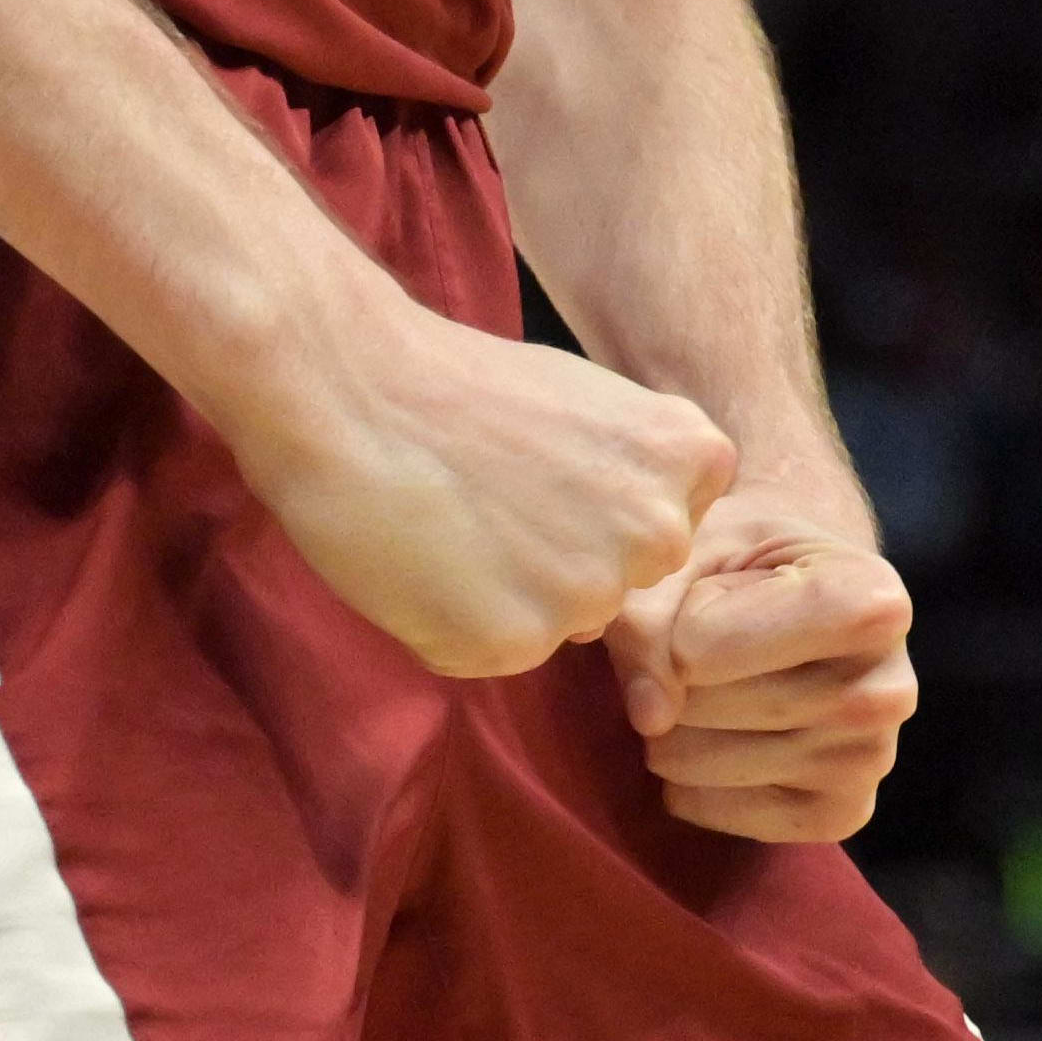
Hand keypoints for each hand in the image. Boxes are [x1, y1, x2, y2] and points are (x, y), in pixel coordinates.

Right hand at [233, 303, 730, 680]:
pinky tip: (419, 559)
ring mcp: (590, 595)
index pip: (669, 528)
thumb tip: (630, 540)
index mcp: (690, 459)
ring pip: (556, 626)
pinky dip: (448, 625)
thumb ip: (632, 476)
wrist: (351, 386)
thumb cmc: (456, 385)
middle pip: (619, 586)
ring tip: (449, 522)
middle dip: (564, 561)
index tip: (547, 474)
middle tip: (491, 501)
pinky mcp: (515, 643)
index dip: (600, 510)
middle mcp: (660, 535)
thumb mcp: (592, 403)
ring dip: (507, 599)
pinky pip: (487, 655)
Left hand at [608, 490, 920, 845]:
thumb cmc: (746, 567)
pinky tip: (728, 734)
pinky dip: (685, 776)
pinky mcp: (840, 816)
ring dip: (670, 727)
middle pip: (700, 704)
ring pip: (693, 761)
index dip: (680, 617)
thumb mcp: (693, 555)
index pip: (706, 644)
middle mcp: (889, 691)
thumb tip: (650, 718)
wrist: (804, 604)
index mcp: (872, 603)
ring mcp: (869, 763)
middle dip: (673, 676)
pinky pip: (704, 806)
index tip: (720, 593)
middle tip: (715, 646)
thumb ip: (651, 619)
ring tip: (719, 686)